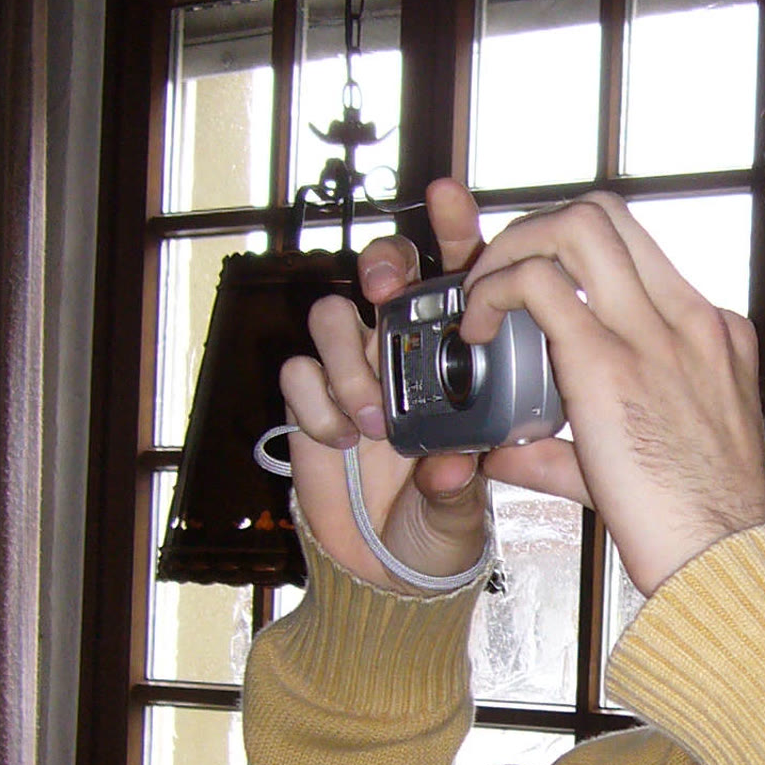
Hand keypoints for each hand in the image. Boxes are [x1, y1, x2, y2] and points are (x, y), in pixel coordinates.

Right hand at [277, 178, 493, 590]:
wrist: (387, 568)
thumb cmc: (443, 522)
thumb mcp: (465, 507)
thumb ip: (459, 485)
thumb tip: (449, 467)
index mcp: (457, 353)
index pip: (459, 275)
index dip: (453, 227)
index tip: (446, 196)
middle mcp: (402, 347)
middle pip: (382, 270)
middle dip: (380, 267)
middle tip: (384, 293)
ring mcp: (352, 369)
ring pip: (332, 318)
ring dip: (349, 362)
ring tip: (372, 422)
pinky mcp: (309, 398)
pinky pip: (299, 372)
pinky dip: (318, 404)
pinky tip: (341, 441)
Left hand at [461, 192, 764, 594]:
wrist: (725, 557)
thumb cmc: (697, 526)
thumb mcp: (653, 462)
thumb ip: (570, 450)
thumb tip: (507, 453)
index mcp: (712, 335)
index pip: (639, 252)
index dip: (574, 257)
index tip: (538, 292)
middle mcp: (688, 318)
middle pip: (607, 214)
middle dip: (537, 230)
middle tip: (501, 280)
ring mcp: (653, 333)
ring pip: (577, 224)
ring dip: (515, 246)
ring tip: (484, 296)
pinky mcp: (609, 362)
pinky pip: (538, 283)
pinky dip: (493, 291)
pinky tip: (474, 330)